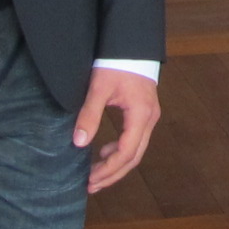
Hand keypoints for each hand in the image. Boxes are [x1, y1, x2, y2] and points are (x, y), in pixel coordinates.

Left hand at [73, 65, 160, 192]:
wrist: (131, 42)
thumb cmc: (116, 63)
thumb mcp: (99, 89)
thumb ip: (89, 115)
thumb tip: (79, 143)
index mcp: (141, 115)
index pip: (126, 153)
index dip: (108, 170)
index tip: (90, 180)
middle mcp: (149, 119)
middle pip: (134, 157)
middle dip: (112, 174)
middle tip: (91, 186)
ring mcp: (149, 116)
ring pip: (136, 150)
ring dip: (116, 165)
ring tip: (95, 175)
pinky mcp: (144, 112)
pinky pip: (135, 139)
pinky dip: (120, 151)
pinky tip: (104, 152)